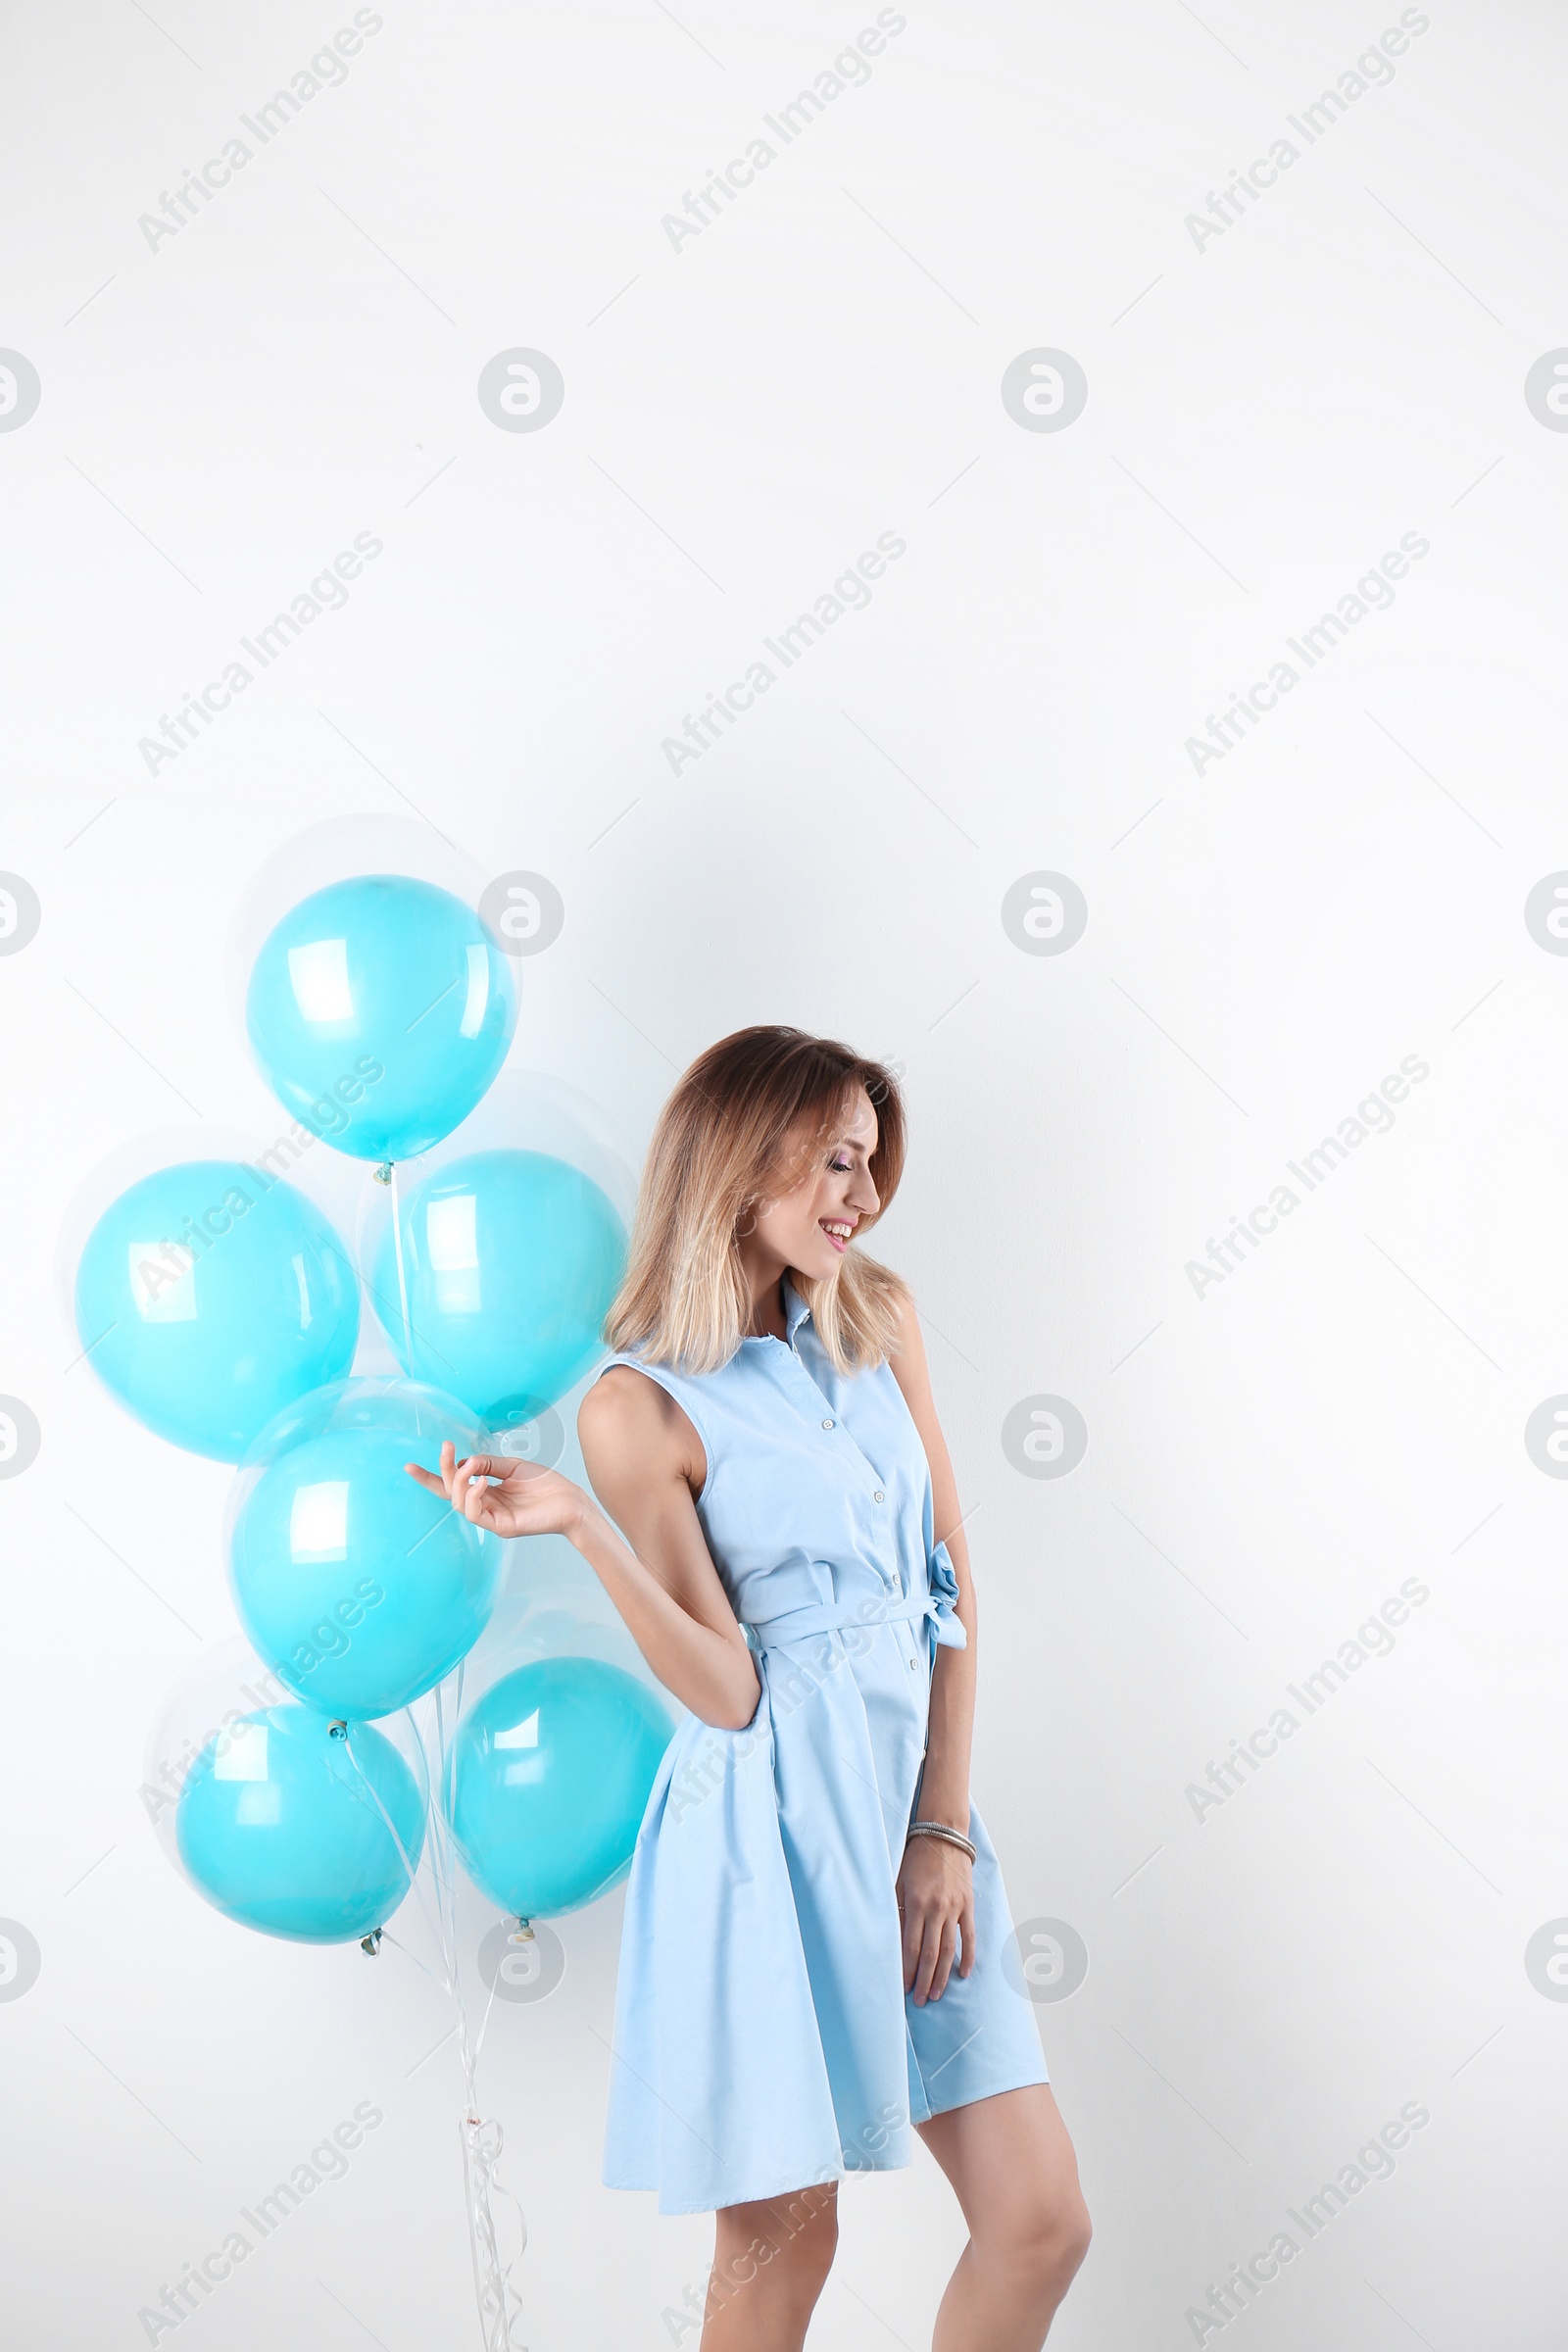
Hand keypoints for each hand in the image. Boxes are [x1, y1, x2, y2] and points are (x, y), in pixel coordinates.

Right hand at [403, 1440, 591, 1543]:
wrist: (571, 1501)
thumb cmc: (544, 1484)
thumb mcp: (511, 1466)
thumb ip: (487, 1463)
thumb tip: (464, 1462)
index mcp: (485, 1491)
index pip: (451, 1485)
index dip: (430, 1477)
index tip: (409, 1466)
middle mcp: (484, 1506)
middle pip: (450, 1492)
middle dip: (443, 1471)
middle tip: (446, 1449)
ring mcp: (491, 1519)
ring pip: (459, 1504)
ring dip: (460, 1482)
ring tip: (470, 1468)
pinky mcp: (501, 1527)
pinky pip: (476, 1514)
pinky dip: (473, 1496)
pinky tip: (481, 1483)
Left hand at [896, 1832, 974, 2005]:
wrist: (944, 1835)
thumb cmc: (916, 1858)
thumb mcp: (898, 1881)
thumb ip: (896, 1910)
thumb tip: (891, 1941)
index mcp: (916, 1903)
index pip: (910, 1946)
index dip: (906, 1970)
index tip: (902, 1987)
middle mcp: (936, 1908)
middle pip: (929, 1953)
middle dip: (923, 1980)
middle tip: (918, 2001)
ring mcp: (954, 1908)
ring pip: (948, 1950)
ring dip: (941, 1975)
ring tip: (935, 1994)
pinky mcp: (968, 1906)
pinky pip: (969, 1936)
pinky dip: (967, 1957)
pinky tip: (963, 1974)